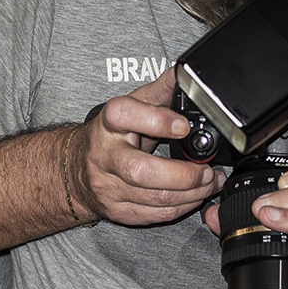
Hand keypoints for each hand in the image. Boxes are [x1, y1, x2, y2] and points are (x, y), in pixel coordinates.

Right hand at [66, 67, 224, 225]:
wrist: (76, 171)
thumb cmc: (110, 137)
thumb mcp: (130, 107)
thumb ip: (159, 92)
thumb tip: (184, 73)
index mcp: (108, 124)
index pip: (125, 116)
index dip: (157, 121)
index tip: (185, 126)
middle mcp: (105, 157)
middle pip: (142, 171)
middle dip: (184, 174)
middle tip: (207, 170)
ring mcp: (110, 188)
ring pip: (157, 198)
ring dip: (194, 193)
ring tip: (211, 182)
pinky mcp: (119, 211)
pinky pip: (158, 215)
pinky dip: (185, 207)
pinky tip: (196, 196)